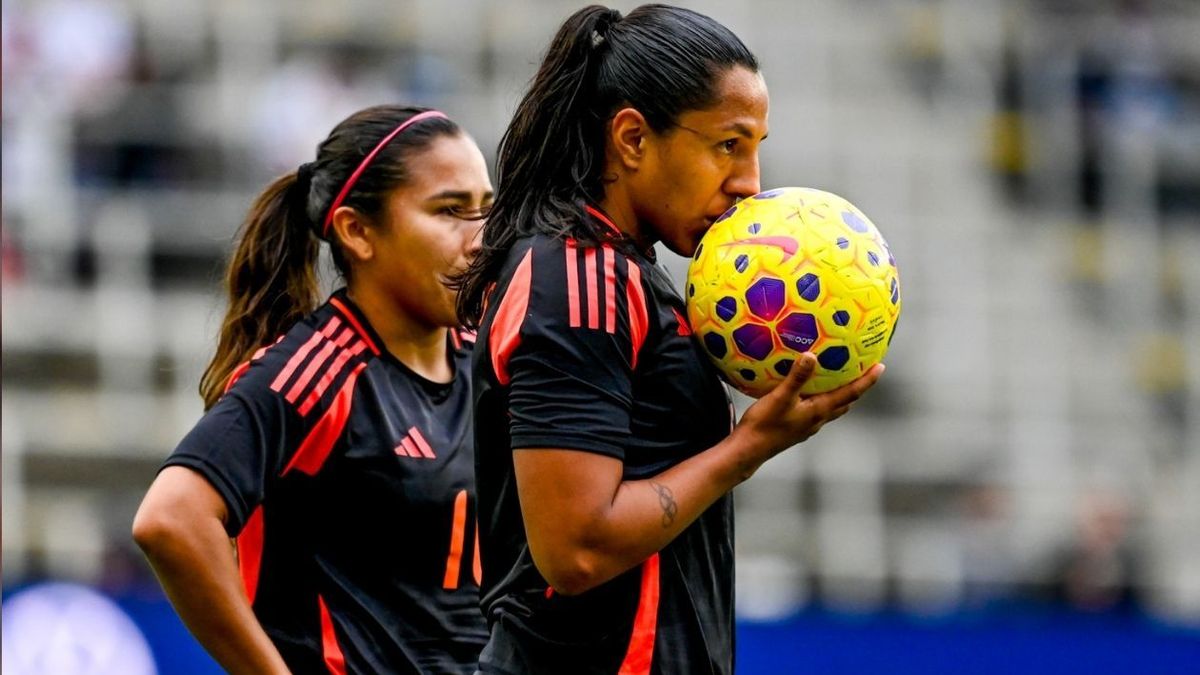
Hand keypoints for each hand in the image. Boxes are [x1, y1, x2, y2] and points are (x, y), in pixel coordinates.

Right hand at [734, 353, 884, 459]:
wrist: (748, 451)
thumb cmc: (764, 425)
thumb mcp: (780, 397)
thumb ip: (796, 377)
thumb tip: (811, 356)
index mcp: (819, 411)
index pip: (851, 393)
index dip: (867, 380)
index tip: (881, 367)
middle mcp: (818, 420)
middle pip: (846, 401)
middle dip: (858, 386)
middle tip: (865, 370)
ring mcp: (808, 426)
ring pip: (832, 408)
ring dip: (841, 394)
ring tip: (842, 379)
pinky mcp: (797, 428)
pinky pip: (817, 410)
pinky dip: (822, 398)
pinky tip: (809, 392)